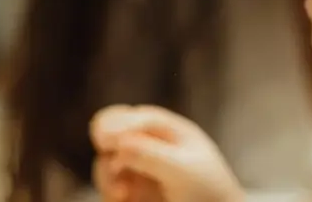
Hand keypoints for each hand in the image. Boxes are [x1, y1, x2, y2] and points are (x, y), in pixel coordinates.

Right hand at [92, 105, 243, 201]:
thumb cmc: (208, 191)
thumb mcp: (182, 170)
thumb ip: (151, 155)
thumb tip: (119, 142)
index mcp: (170, 131)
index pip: (140, 118)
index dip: (120, 122)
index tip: (106, 138)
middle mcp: (151, 145)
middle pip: (115, 132)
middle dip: (106, 139)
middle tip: (103, 145)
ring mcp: (139, 168)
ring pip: (107, 162)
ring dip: (106, 174)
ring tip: (122, 193)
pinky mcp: (132, 190)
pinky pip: (109, 186)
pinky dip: (109, 191)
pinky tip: (122, 198)